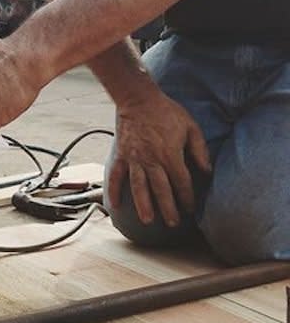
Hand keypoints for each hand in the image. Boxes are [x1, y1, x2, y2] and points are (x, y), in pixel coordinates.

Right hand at [107, 86, 211, 225]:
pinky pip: (117, 176)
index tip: (191, 209)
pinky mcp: (121, 155)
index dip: (188, 198)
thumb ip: (200, 149)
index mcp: (171, 155)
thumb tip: (208, 171)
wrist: (139, 98)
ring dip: (144, 206)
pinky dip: (114, 191)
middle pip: (162, 190)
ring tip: (148, 221)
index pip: (182, 183)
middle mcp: (152, 161)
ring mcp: (134, 159)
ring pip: (139, 188)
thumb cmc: (166, 111)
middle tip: (173, 223)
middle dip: (169, 209)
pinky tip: (115, 206)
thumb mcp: (190, 126)